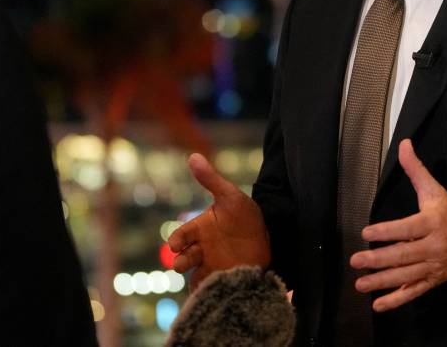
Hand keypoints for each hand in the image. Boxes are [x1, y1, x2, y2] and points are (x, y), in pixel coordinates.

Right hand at [168, 153, 270, 287]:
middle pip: (183, 258)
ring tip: (199, 278)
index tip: (177, 245)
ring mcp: (211, 264)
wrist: (270, 236)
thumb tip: (193, 155)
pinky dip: (206, 292)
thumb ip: (211, 179)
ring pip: (193, 274)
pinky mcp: (223, 278)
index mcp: (200, 228)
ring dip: (192, 277)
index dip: (176, 241)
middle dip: (180, 262)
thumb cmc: (246, 215)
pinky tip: (211, 292)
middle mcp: (202, 247)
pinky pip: (209, 288)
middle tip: (182, 263)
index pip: (180, 236)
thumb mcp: (230, 196)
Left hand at [350, 139, 446, 311]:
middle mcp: (432, 248)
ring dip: (381, 282)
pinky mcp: (432, 281)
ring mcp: (432, 267)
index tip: (366, 233)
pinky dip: (396, 301)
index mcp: (432, 223)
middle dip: (379, 260)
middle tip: (356, 261)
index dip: (387, 232)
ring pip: (405, 277)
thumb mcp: (434, 189)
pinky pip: (413, 292)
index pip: (407, 228)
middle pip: (403, 255)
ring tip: (360, 284)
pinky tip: (378, 305)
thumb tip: (404, 144)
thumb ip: (416, 170)